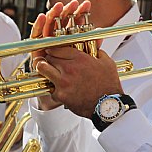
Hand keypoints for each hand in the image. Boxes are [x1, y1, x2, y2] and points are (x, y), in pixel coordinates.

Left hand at [30, 1, 122, 117]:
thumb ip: (97, 51)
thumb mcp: (107, 62)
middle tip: (50, 60)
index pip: (59, 48)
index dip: (54, 49)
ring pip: (43, 68)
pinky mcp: (61, 95)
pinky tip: (57, 87)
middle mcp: (70, 68)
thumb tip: (94, 46)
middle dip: (49, 58)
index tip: (53, 50)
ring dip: (43, 68)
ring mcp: (64, 82)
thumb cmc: (108, 85)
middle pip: (49, 57)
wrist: (107, 105)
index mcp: (80, 58)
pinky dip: (52, 87)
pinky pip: (49, 86)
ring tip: (45, 70)